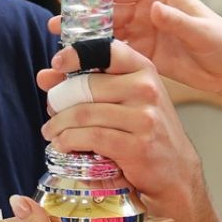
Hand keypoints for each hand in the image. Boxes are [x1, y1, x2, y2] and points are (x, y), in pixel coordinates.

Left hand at [37, 38, 205, 221]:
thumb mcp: (130, 98)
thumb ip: (93, 84)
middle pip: (87, 86)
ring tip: (52, 132)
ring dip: (59, 124)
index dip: (77, 54)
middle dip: (60, 100)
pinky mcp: (137, 146)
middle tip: (51, 111)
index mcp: (144, 71)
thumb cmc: (147, 131)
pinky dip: (70, 141)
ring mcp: (144, 118)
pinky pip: (91, 137)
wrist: (176, 170)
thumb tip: (45, 77)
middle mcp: (147, 89)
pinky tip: (63, 146)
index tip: (57, 64)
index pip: (107, 50)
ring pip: (85, 113)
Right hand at [49, 0, 221, 101]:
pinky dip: (99, 57)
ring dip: (86, 39)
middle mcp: (149, 10)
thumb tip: (154, 7)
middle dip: (82, 17)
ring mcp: (145, 32)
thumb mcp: (203, 31)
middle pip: (108, 10)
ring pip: (108, 33)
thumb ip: (177, 20)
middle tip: (56, 24)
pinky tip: (82, 65)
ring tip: (62, 47)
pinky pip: (117, 53)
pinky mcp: (144, 53)